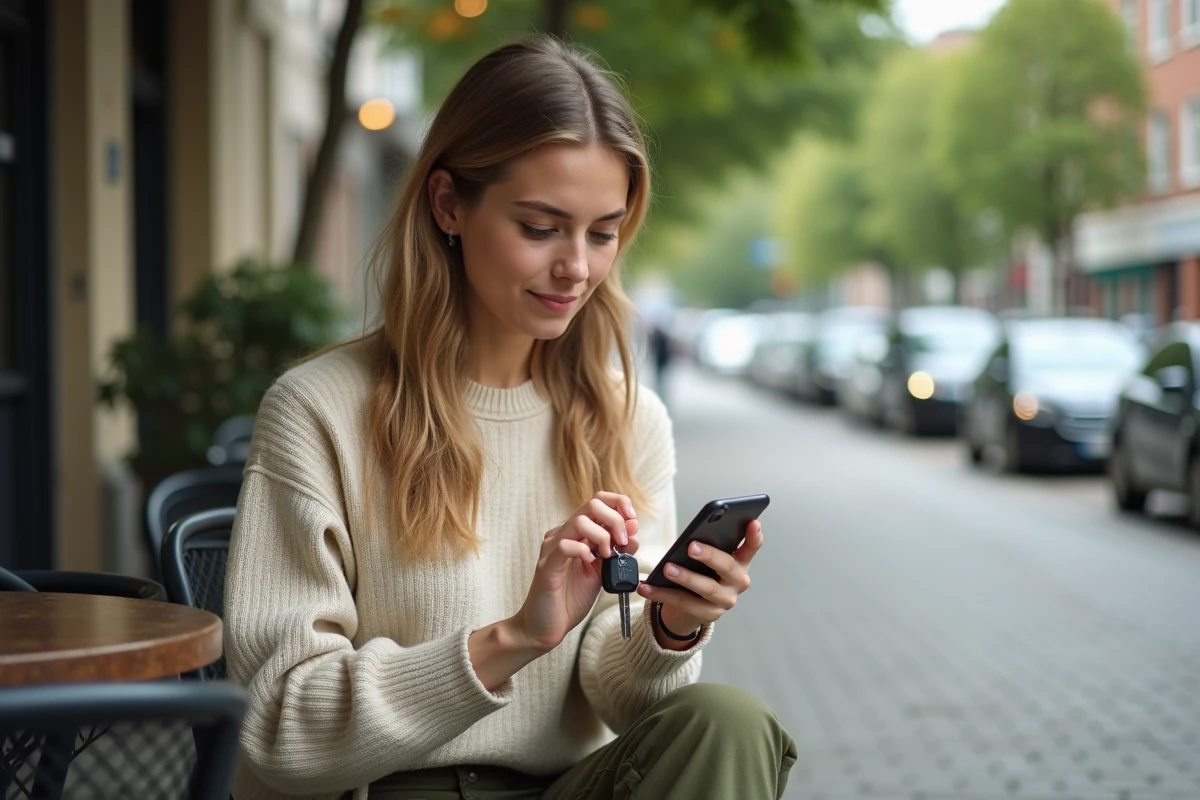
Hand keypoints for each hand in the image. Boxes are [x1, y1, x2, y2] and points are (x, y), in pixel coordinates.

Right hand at [510, 492, 639, 652]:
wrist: (547, 626)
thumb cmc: (571, 598)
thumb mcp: (603, 570)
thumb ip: (617, 549)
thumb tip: (634, 526)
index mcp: (577, 533)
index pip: (598, 501)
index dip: (619, 503)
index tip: (632, 520)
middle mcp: (563, 534)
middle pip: (592, 505)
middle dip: (615, 519)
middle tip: (621, 541)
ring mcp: (552, 548)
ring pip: (579, 522)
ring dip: (601, 536)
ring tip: (606, 556)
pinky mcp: (547, 565)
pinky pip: (564, 546)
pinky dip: (582, 550)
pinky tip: (589, 563)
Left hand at [636, 520, 762, 639]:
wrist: (692, 607)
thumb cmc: (701, 571)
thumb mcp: (706, 558)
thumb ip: (705, 546)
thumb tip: (690, 539)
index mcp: (740, 561)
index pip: (752, 547)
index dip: (754, 536)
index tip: (753, 522)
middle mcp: (738, 581)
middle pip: (726, 566)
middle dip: (709, 555)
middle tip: (690, 546)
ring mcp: (725, 600)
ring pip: (706, 588)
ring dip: (685, 577)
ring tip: (667, 569)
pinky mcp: (708, 615)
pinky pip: (684, 603)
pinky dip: (662, 593)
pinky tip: (646, 586)